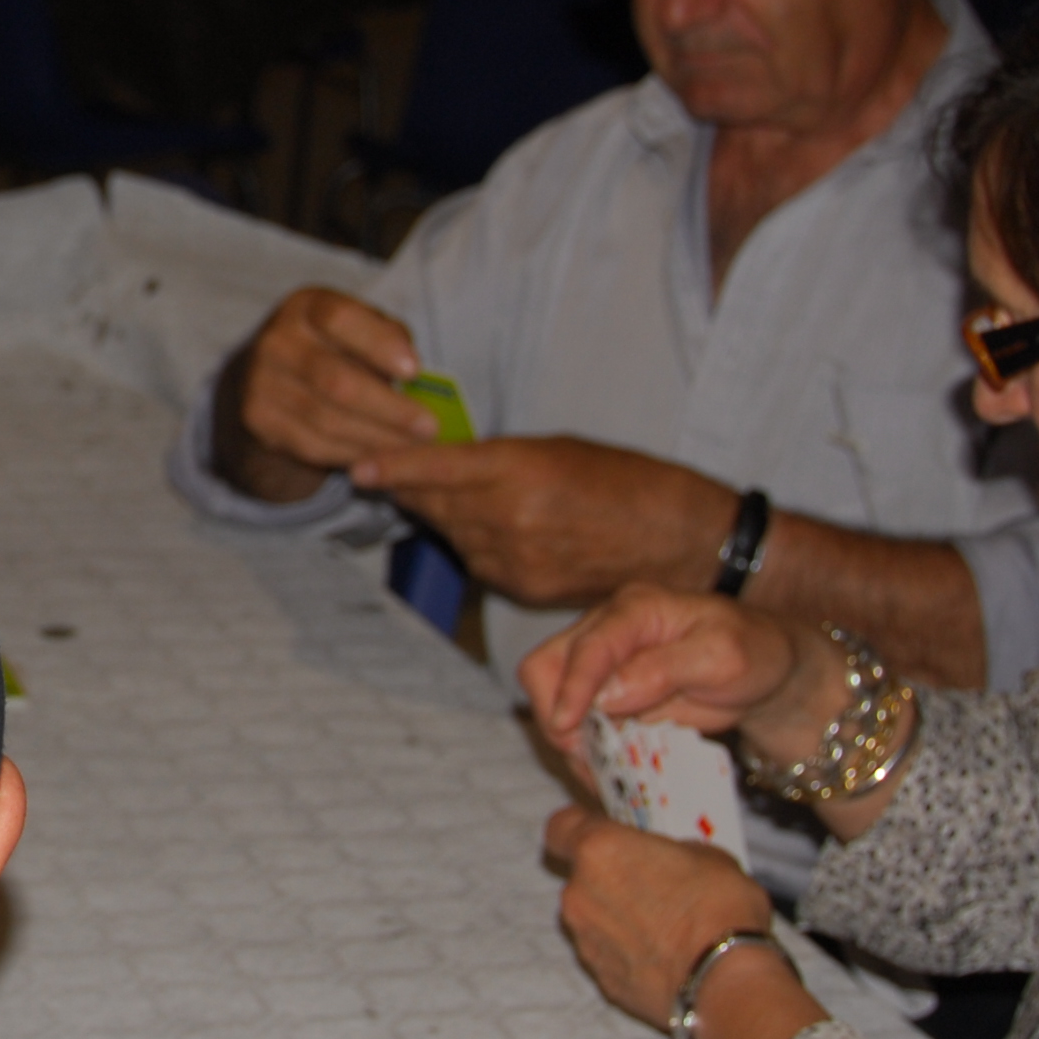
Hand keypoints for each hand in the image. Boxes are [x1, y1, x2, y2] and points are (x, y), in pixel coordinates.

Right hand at [222, 289, 434, 494]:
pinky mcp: (258, 419)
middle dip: (388, 408)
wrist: (270, 378)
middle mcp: (277, 340)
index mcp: (306, 306)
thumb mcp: (360, 328)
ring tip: (411, 448)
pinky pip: (313, 445)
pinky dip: (352, 454)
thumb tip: (413, 371)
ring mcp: (261, 382)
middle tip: (428, 427)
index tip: (415, 371)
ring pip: (327, 420)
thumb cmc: (334, 348)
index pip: (340, 319)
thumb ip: (388, 338)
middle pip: (336, 380)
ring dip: (375, 439)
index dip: (379, 344)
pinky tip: (379, 457)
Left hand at [353, 434, 725, 609]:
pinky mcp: (524, 588)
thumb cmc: (628, 481)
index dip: (393, 467)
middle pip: (436, 503)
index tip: (358, 465)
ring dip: (441, 514)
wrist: (680, 542)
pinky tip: (483, 526)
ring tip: (439, 493)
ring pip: (453, 533)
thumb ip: (501, 458)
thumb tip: (453, 462)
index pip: (438, 468)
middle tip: (388, 468)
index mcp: (521, 472)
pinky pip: (479, 561)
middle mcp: (510, 519)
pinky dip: (472, 541)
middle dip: (410, 487)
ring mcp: (515, 560)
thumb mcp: (561, 449)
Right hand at [516, 584, 823, 759]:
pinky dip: (585, 750)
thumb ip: (664, 670)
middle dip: (556, 713)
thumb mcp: (723, 658)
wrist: (771, 671)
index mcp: (636, 609)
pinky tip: (609, 771)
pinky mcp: (606, 692)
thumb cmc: (755, 653)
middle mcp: (608, 628)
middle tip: (587, 755)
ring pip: (553, 697)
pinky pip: (576, 722)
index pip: (588, 647)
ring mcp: (603, 661)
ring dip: (570, 738)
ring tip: (603, 772)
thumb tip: (607, 696)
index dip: (572, 688)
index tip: (565, 729)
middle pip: (546, 665)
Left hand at [540, 803, 779, 1029]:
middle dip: (611, 879)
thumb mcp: (709, 856)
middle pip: (582, 878)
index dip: (578, 828)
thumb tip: (674, 860)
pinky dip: (629, 954)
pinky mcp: (601, 980)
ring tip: (667, 928)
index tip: (601, 831)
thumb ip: (673, 852)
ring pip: (594, 919)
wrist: (724, 980)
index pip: (561, 827)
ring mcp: (586, 941)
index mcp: (600, 851)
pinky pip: (609, 956)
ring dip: (619, 919)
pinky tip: (665, 958)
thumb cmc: (718, 909)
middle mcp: (579, 894)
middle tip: (655, 885)